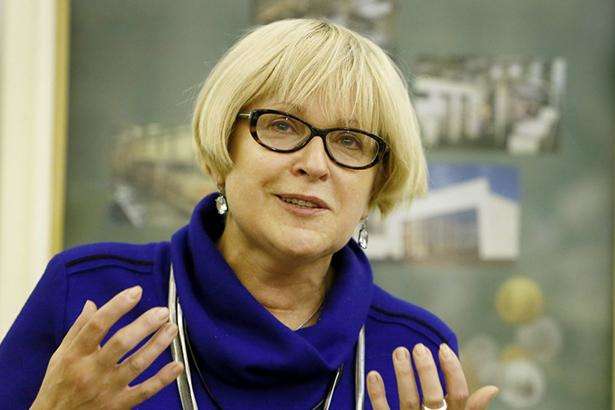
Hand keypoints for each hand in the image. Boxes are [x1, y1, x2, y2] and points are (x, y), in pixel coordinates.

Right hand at [30, 286, 182, 409]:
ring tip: (172, 328)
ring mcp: (106, 389)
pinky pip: (144, 391)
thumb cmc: (58, 386)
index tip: (136, 291)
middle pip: (121, 343)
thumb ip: (78, 329)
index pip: (98, 325)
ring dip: (157, 345)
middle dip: (144, 325)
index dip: (118, 306)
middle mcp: (91, 370)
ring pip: (136, 364)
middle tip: (162, 312)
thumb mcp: (60, 356)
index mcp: (75, 354)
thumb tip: (92, 304)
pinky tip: (177, 365)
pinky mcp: (118, 406)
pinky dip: (162, 379)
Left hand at [366, 343, 498, 409]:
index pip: (459, 394)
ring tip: (399, 352)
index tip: (443, 347)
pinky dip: (377, 394)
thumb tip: (494, 388)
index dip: (453, 370)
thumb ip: (472, 408)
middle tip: (419, 347)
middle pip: (434, 397)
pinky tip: (373, 374)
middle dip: (427, 370)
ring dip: (403, 375)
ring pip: (408, 401)